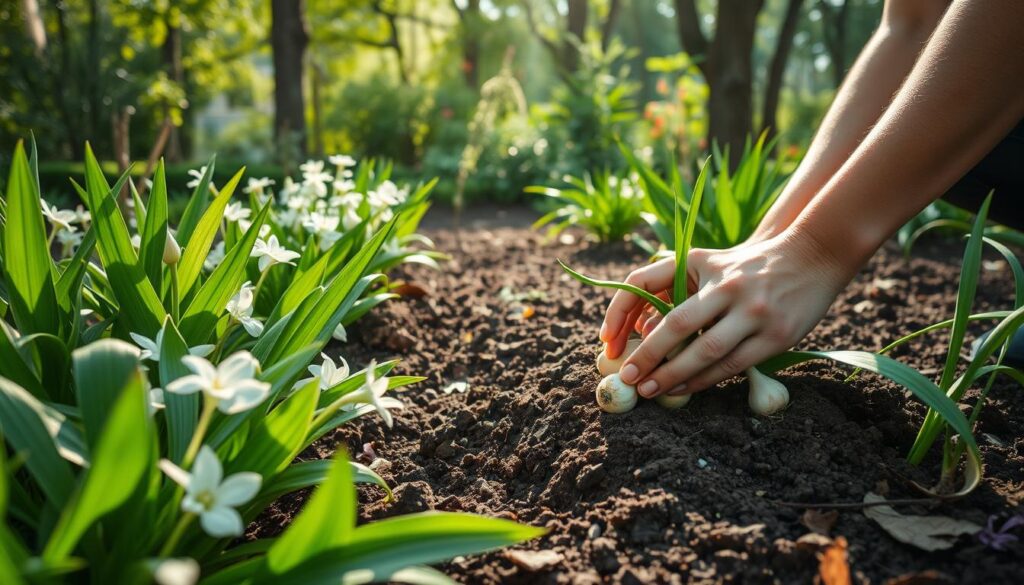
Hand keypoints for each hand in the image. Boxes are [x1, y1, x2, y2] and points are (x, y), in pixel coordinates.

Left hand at [599, 232, 850, 397]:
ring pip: (705, 352)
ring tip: (650, 391)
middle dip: (648, 354)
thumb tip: (638, 329)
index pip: (645, 283)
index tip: (607, 342)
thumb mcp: (708, 263)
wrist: (810, 257)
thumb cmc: (745, 267)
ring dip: (674, 376)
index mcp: (700, 262)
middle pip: (677, 325)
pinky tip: (684, 388)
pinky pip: (732, 365)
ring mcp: (753, 312)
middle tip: (628, 378)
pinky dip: (704, 380)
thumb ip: (674, 288)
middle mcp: (727, 286)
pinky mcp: (775, 336)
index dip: (620, 312)